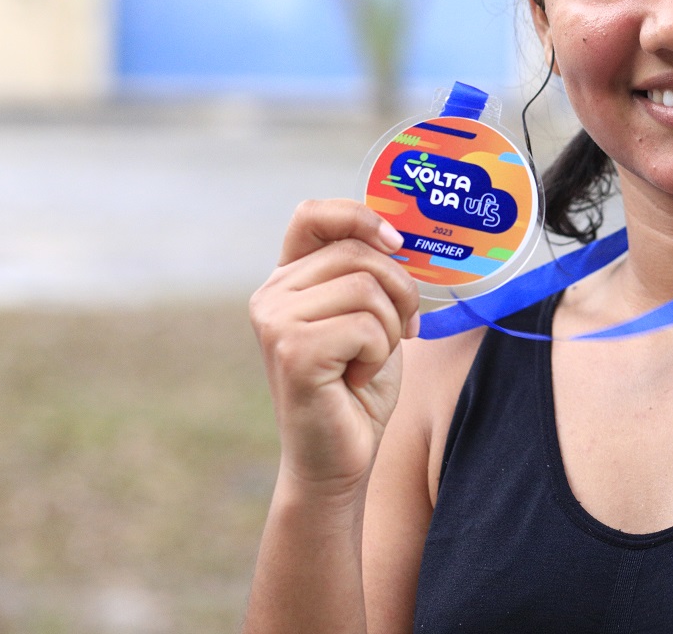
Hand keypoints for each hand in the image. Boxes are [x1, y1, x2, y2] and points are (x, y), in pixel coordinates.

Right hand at [250, 199, 420, 492]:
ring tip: (368, 360)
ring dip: (389, 329)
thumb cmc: (357, 387)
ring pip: (367, 289)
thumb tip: (401, 234)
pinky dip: (378, 355)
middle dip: (400, 290)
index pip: (313, 214)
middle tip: (401, 331)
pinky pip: (366, 327)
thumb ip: (371, 274)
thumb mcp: (370, 317)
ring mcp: (276, 322)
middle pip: (358, 253)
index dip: (359, 216)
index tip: (396, 242)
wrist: (337, 458)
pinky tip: (355, 379)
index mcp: (288, 279)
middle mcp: (272, 294)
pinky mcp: (293, 351)